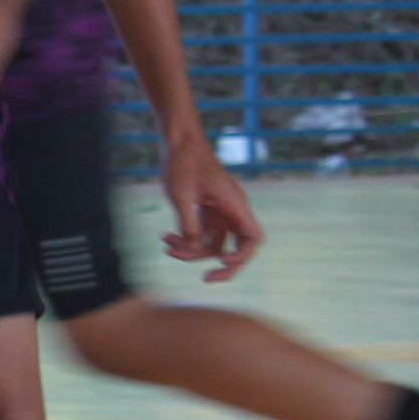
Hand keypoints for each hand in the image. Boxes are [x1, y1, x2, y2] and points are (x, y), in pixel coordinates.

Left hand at [156, 132, 262, 282]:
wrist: (177, 140)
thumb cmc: (183, 162)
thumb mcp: (181, 196)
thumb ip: (189, 225)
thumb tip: (193, 249)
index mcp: (234, 205)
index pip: (252, 238)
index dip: (243, 255)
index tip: (223, 260)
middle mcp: (231, 210)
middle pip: (236, 247)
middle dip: (222, 265)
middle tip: (206, 279)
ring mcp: (219, 211)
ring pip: (212, 242)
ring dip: (191, 250)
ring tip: (167, 246)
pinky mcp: (205, 210)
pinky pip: (200, 233)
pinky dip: (185, 238)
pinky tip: (166, 238)